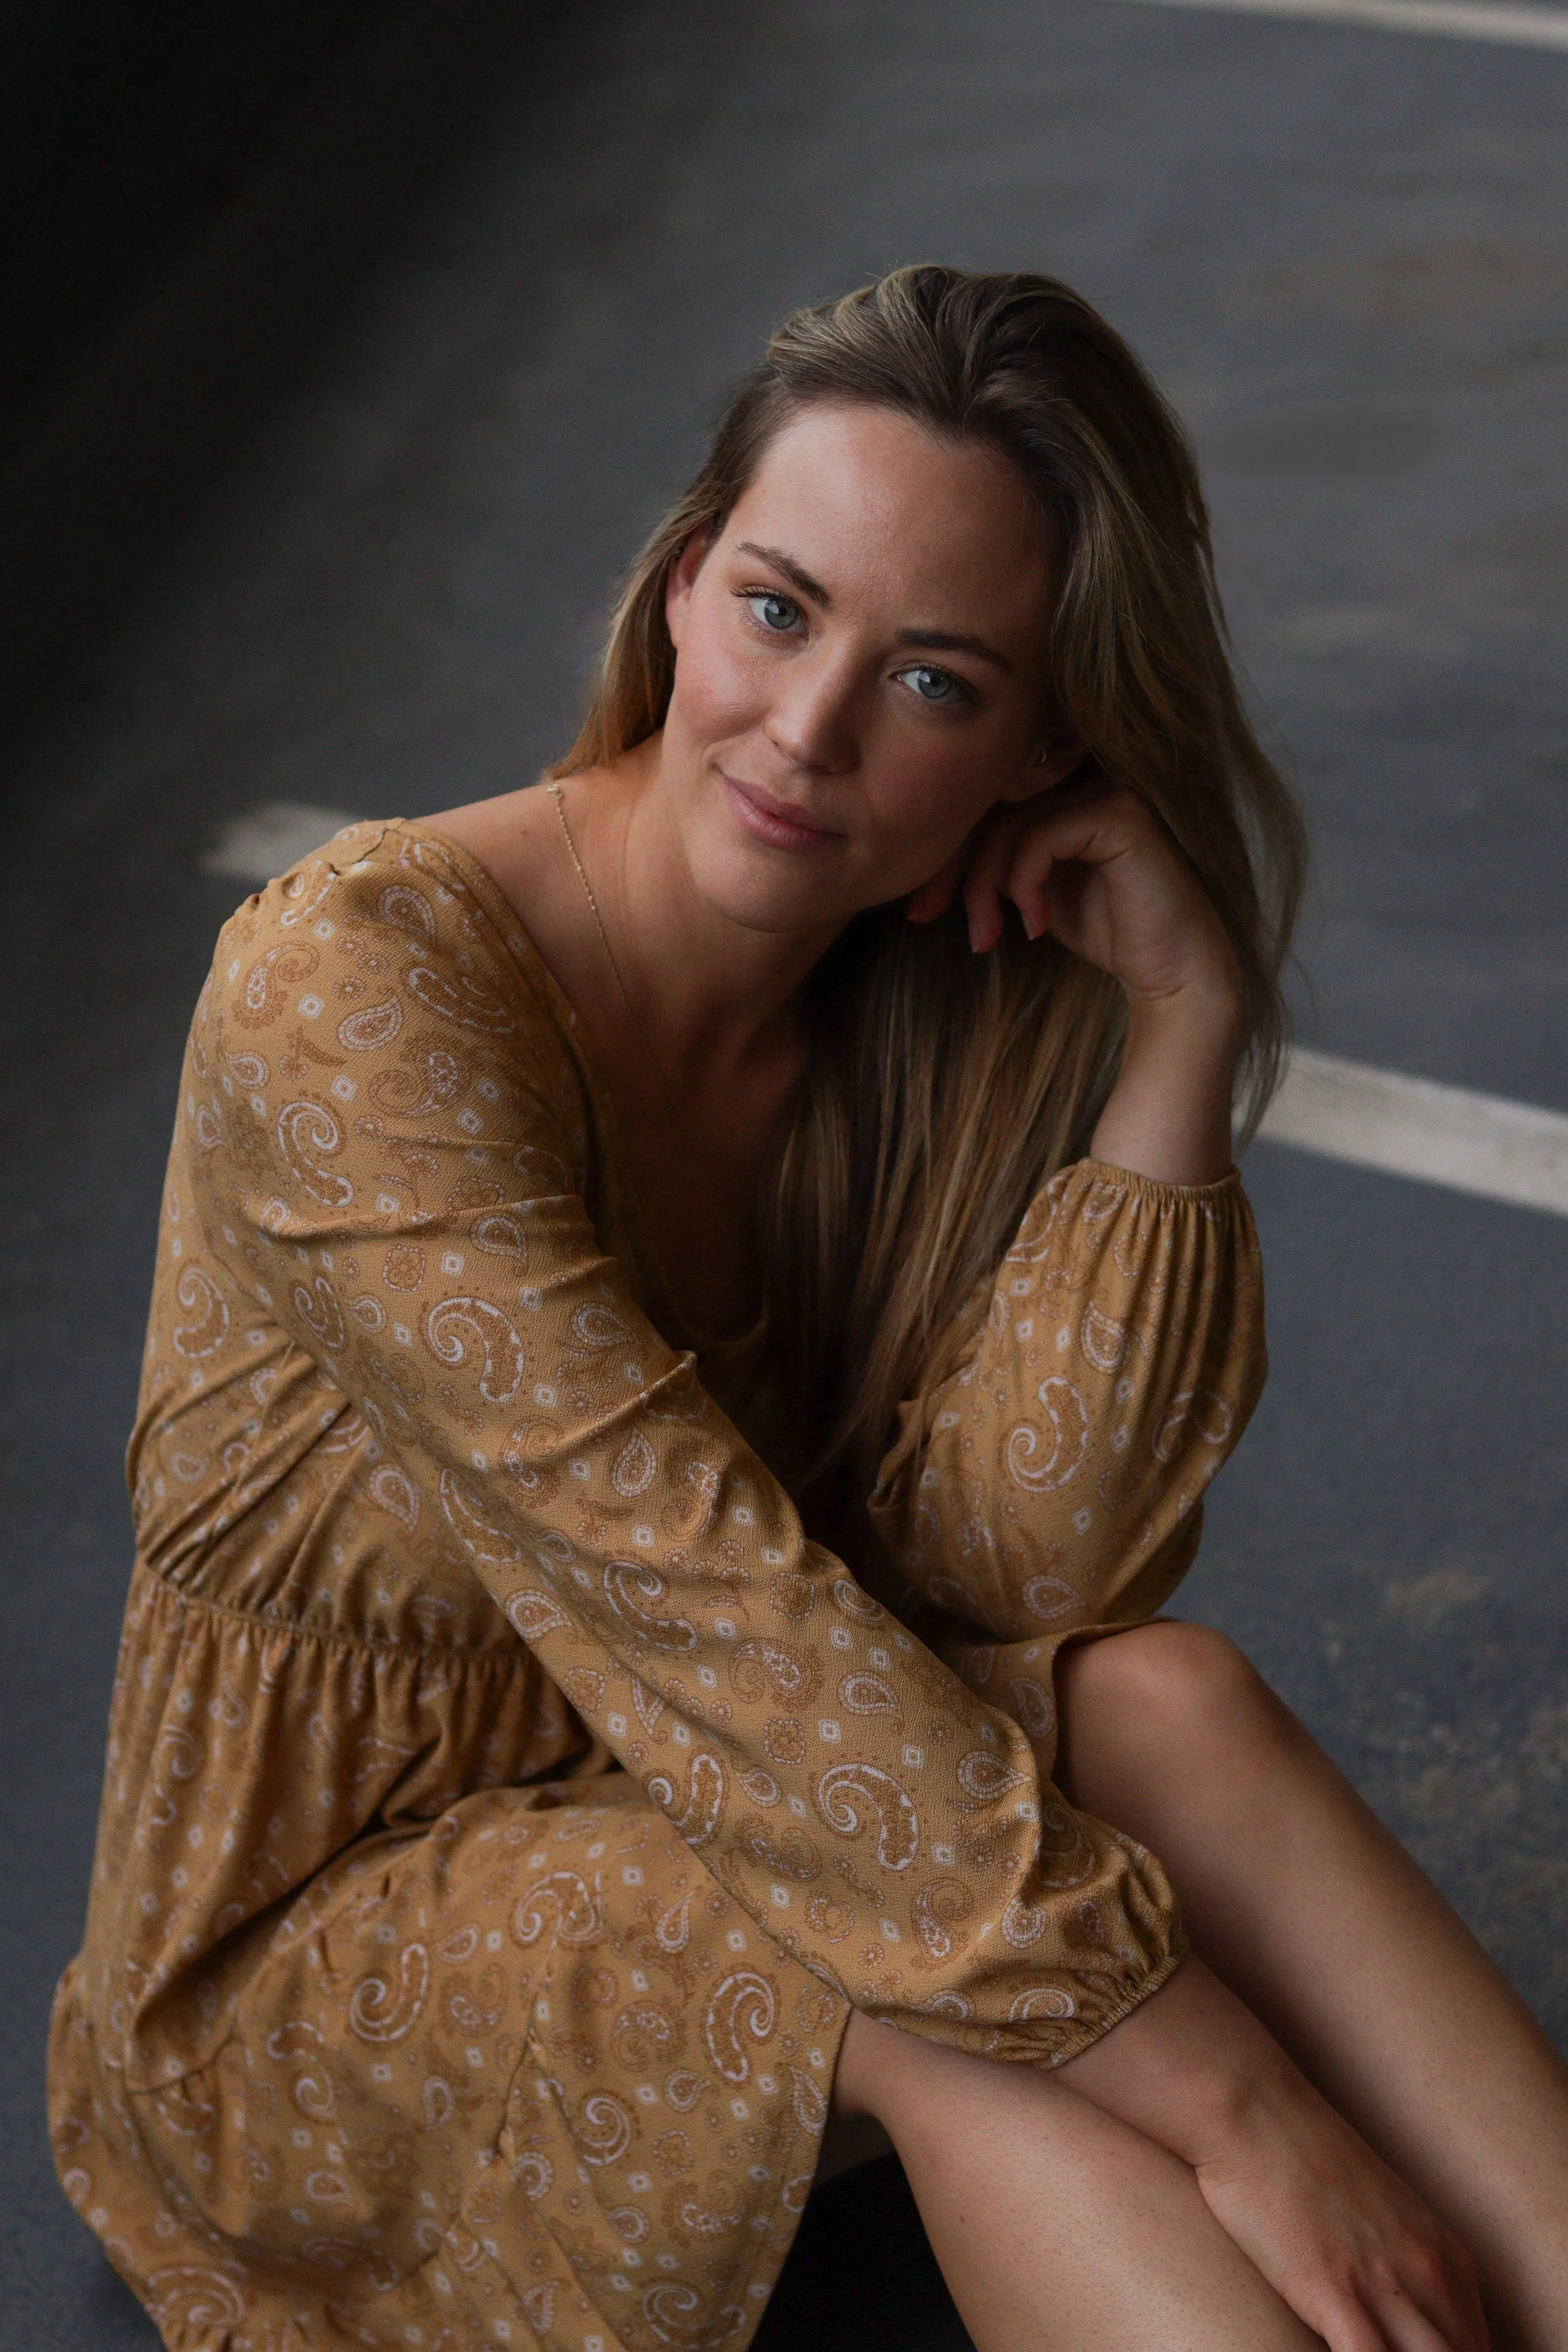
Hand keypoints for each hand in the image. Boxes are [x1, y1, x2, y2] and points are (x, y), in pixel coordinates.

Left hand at [907, 778, 1237, 1011]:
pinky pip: (1041, 836)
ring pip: (1009, 824)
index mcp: (1065, 790)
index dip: (944, 854)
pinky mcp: (1122, 815)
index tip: (921, 909)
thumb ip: (996, 860)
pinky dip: (1023, 883)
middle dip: (952, 869)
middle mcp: (1087, 778)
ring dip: (984, 886)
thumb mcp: (1033, 890)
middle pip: (989, 807)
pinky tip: (1036, 924)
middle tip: (929, 917)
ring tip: (989, 935)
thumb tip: (923, 856)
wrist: (1173, 971)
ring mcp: (1109, 790)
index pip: (984, 803)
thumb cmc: (1107, 931)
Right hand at [1062, 1958, 1488, 2351]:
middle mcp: (1428, 2270)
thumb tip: (1403, 2304)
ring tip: (1365, 2347)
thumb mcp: (1380, 2207)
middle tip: (1390, 2350)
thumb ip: (1403, 2258)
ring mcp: (1384, 2283)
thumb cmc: (1301, 2153)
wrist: (1254, 2108)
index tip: (1410, 2351)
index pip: (1478, 2343)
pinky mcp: (1333, 2292)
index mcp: (1444, 2253)